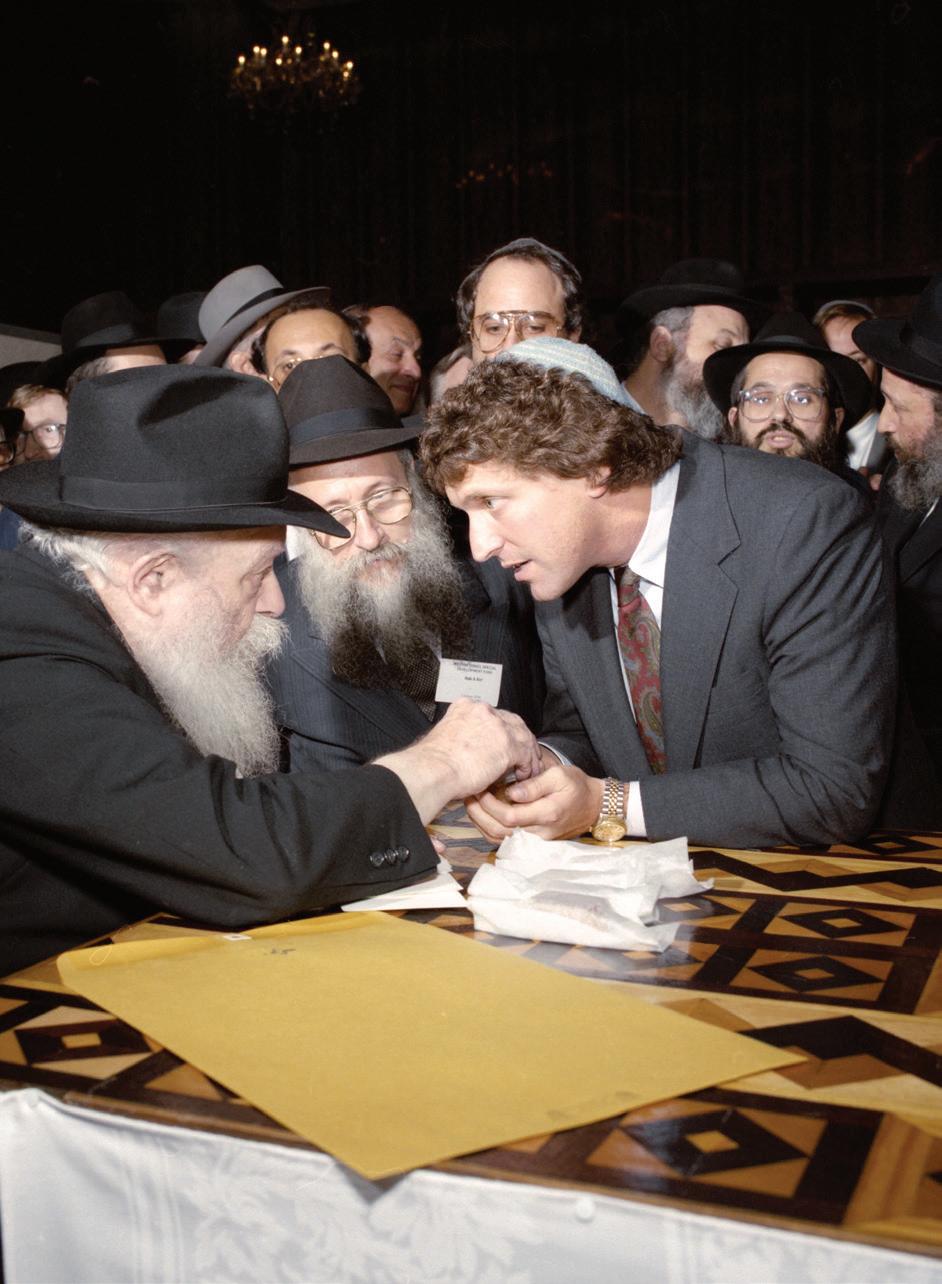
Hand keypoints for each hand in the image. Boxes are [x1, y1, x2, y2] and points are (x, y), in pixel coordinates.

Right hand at [376, 699, 541, 822]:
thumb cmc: (432, 762)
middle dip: (520, 738)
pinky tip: (523, 775)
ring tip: (529, 768)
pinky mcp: (507, 745)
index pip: (493, 715)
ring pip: (523, 737)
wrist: (433, 770)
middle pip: (513, 721)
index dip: (503, 729)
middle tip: (525, 753)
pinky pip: (526, 755)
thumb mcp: (445, 737)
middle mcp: (483, 711)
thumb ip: (461, 737)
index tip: (504, 741)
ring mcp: (497, 726)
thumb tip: (469, 749)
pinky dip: (527, 766)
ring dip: (528, 754)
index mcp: (466, 707)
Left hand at [466, 765, 603, 841]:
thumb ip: (534, 785)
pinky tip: (482, 812)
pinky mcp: (531, 842)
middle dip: (479, 814)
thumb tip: (510, 793)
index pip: (509, 817)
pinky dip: (489, 827)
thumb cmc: (576, 787)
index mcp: (546, 814)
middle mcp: (539, 833)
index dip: (489, 805)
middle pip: (499, 832)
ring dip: (480, 822)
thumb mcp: (559, 776)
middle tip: (469, 794)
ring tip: (472, 802)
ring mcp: (535, 840)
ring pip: (498, 839)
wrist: (593, 806)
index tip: (480, 788)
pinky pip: (504, 839)